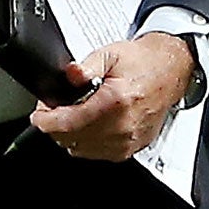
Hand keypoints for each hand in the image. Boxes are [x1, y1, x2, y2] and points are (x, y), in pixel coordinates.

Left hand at [29, 33, 191, 160]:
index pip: (69, 124)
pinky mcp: (133, 148)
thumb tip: (69, 75)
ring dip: (69, 136)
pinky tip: (86, 125)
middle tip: (51, 111)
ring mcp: (128, 141)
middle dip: (55, 127)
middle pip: (72, 140)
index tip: (38, 116)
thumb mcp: (109, 54)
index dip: (46, 121)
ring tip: (68, 116)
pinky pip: (99, 154)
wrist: (170, 72)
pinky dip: (86, 143)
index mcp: (115, 103)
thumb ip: (85, 66)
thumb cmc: (142, 63)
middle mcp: (123, 127)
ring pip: (83, 151)